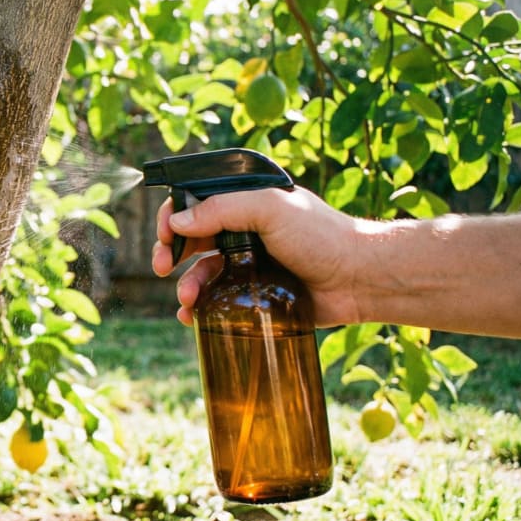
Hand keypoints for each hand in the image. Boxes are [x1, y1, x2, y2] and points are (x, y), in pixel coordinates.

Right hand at [151, 187, 362, 326]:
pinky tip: (192, 317)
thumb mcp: (270, 209)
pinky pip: (217, 302)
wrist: (360, 279)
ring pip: (201, 273)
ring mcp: (247, 265)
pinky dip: (199, 309)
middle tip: (161, 267)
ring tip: (187, 299)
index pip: (197, 203)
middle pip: (191, 239)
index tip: (165, 235)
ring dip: (186, 285)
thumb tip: (178, 224)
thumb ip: (222, 209)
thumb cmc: (321, 236)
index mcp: (246, 204)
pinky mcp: (254, 296)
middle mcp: (243, 232)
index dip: (174, 216)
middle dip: (170, 252)